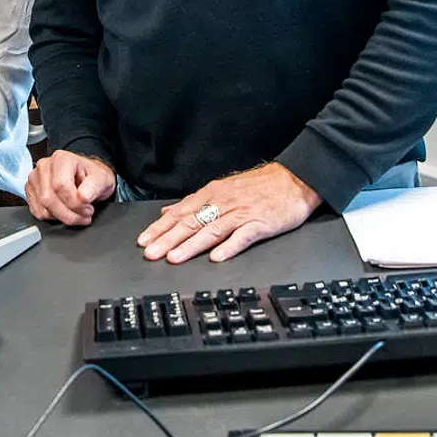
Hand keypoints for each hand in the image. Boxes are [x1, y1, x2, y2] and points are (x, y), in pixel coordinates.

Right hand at [24, 149, 116, 225]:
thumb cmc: (92, 176)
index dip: (75, 203)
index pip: (60, 185)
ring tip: (77, 213)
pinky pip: (38, 212)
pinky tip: (65, 211)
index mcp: (61, 159)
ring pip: (43, 208)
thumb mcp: (102, 178)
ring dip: (63, 217)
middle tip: (85, 214)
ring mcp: (35, 179)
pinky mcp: (31, 191)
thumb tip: (83, 196)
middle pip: (48, 199)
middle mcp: (44, 166)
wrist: (86, 177)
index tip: (88, 208)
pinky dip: (54, 218)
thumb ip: (95, 186)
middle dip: (69, 214)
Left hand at [137, 163, 321, 263]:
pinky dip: (229, 247)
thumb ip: (194, 202)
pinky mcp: (261, 224)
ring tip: (174, 258)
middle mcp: (223, 203)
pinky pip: (242, 236)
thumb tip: (168, 211)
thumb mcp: (222, 188)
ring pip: (211, 230)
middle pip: (191, 222)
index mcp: (211, 195)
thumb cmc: (259, 186)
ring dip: (191, 245)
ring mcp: (241, 214)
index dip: (160, 228)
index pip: (180, 213)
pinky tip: (216, 257)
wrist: (294, 179)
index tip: (143, 241)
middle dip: (168, 239)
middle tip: (151, 253)